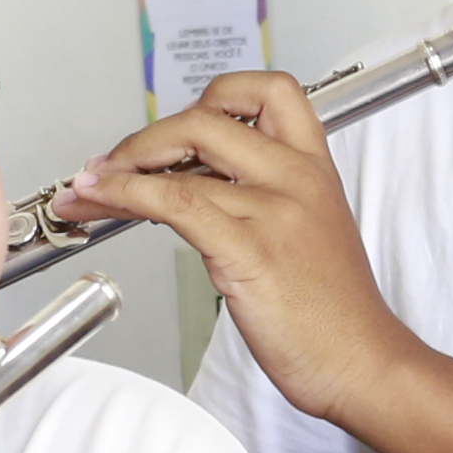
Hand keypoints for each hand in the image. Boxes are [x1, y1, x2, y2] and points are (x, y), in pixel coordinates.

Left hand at [58, 71, 424, 429]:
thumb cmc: (335, 312)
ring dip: (117, 171)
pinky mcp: (249, 249)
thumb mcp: (309, 232)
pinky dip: (125, 194)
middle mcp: (296, 178)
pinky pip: (173, 202)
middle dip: (145, 137)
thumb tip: (197, 183)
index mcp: (315, 168)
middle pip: (206, 117)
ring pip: (178, 164)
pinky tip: (105, 202)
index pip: (270, 90)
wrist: (362, 363)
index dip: (217, 95)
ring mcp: (274, 211)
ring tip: (89, 189)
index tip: (181, 124)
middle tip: (115, 163)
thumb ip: (264, 198)